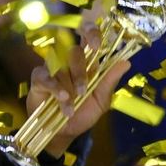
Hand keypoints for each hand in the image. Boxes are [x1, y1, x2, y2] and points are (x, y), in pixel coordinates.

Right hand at [28, 27, 131, 157]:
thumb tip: (127, 62)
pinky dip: (55, 88)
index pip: (87, 37)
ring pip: (60, 65)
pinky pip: (45, 76)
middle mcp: (70, 62)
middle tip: (83, 91)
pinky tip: (61, 99)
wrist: (65, 132)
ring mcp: (53, 68)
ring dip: (68, 86)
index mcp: (88, 63)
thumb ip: (110, 81)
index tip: (97, 44)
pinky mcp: (38, 78)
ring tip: (72, 104)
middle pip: (74, 52)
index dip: (91, 33)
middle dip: (80, 72)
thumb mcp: (101, 100)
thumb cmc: (84, 113)